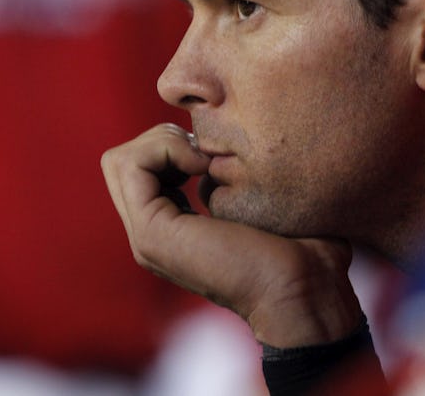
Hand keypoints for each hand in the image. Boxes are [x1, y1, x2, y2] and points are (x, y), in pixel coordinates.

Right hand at [101, 123, 363, 346]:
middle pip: (123, 162)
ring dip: (164, 142)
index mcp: (171, 227)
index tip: (216, 155)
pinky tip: (201, 165)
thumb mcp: (254, 199)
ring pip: (120, 160)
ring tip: (204, 160)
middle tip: (206, 153)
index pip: (141, 166)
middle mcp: (151, 234)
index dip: (174, 144)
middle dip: (164, 138)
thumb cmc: (300, 244)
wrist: (303, 285)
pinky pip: (130, 166)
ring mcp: (146, 237)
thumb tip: (217, 151)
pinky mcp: (152, 234)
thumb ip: (226, 178)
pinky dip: (165, 149)